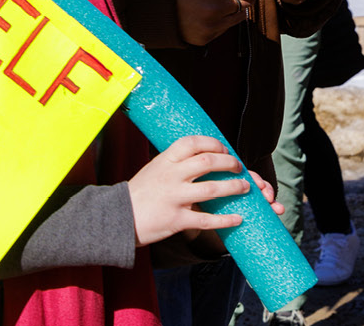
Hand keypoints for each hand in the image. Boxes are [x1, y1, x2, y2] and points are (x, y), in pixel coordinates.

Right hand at [128, 135, 282, 246]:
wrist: (117, 218)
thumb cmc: (139, 194)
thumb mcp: (153, 169)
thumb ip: (174, 163)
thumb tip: (199, 154)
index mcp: (165, 161)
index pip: (192, 143)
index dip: (213, 144)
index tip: (224, 149)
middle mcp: (171, 176)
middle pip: (207, 162)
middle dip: (229, 163)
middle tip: (239, 167)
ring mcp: (174, 198)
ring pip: (212, 189)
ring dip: (234, 187)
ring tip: (246, 188)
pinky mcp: (176, 220)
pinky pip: (206, 220)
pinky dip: (225, 220)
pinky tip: (238, 219)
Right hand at [176, 0, 260, 45]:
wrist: (158, 3)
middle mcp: (214, 8)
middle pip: (248, 3)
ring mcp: (210, 25)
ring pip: (240, 16)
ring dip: (233, 8)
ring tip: (216, 1)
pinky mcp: (206, 37)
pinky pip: (227, 28)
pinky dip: (223, 20)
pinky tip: (208, 13)